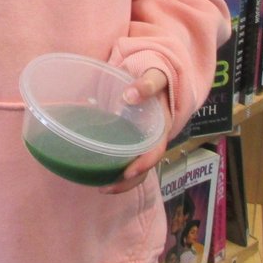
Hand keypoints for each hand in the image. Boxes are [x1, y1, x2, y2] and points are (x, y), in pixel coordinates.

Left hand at [100, 67, 171, 194]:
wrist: (155, 75)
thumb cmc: (155, 77)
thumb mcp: (155, 76)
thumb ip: (147, 84)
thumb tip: (130, 95)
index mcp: (162, 126)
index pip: (156, 151)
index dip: (144, 164)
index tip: (127, 172)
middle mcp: (155, 138)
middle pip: (145, 167)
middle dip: (128, 181)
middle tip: (105, 187)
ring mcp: (145, 141)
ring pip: (138, 168)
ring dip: (122, 181)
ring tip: (101, 187)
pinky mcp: (134, 140)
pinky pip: (128, 159)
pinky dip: (117, 169)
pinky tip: (100, 173)